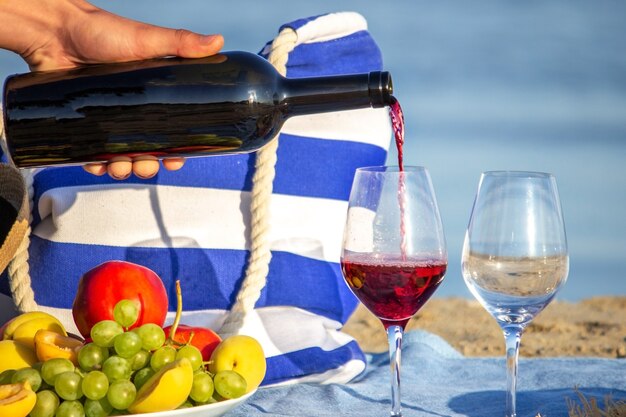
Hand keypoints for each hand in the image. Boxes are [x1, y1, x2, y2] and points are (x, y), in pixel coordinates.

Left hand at [0, 0, 223, 178]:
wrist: (56, 31)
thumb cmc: (102, 31)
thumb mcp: (147, 40)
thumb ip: (182, 42)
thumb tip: (218, 41)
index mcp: (153, 97)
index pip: (171, 131)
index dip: (177, 149)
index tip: (177, 160)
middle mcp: (132, 110)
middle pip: (146, 149)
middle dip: (148, 164)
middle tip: (145, 165)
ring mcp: (107, 118)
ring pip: (119, 155)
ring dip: (123, 168)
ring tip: (120, 167)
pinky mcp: (82, 123)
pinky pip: (90, 152)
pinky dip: (94, 163)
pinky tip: (96, 165)